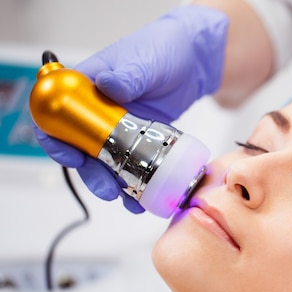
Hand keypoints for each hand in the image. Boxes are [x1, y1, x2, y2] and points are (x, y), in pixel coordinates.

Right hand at [34, 5, 227, 211]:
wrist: (193, 61)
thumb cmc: (161, 50)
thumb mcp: (143, 60)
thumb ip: (126, 75)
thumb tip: (108, 86)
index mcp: (86, 88)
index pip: (57, 115)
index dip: (57, 139)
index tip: (70, 156)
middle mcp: (97, 112)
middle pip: (82, 149)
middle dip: (91, 173)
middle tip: (107, 190)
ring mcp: (119, 128)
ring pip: (107, 162)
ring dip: (114, 184)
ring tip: (129, 201)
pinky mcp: (141, 140)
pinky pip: (134, 164)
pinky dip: (138, 182)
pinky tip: (145, 197)